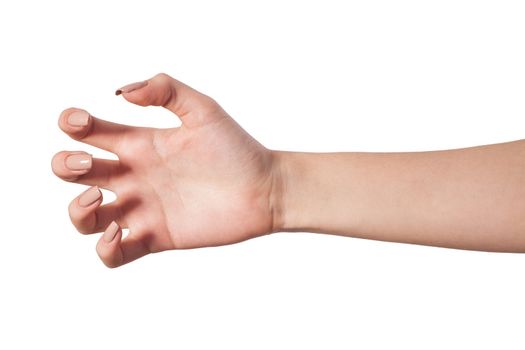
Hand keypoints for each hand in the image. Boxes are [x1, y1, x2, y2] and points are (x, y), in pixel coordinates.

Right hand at [52, 73, 280, 266]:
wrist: (264, 189)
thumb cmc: (237, 149)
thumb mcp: (202, 109)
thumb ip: (165, 89)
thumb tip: (122, 93)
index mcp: (140, 143)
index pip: (89, 132)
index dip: (72, 124)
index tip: (81, 123)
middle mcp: (135, 176)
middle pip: (76, 172)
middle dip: (66, 165)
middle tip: (90, 164)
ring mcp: (143, 208)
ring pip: (86, 218)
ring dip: (77, 210)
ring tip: (98, 199)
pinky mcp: (156, 237)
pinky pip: (114, 254)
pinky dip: (105, 248)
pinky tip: (121, 231)